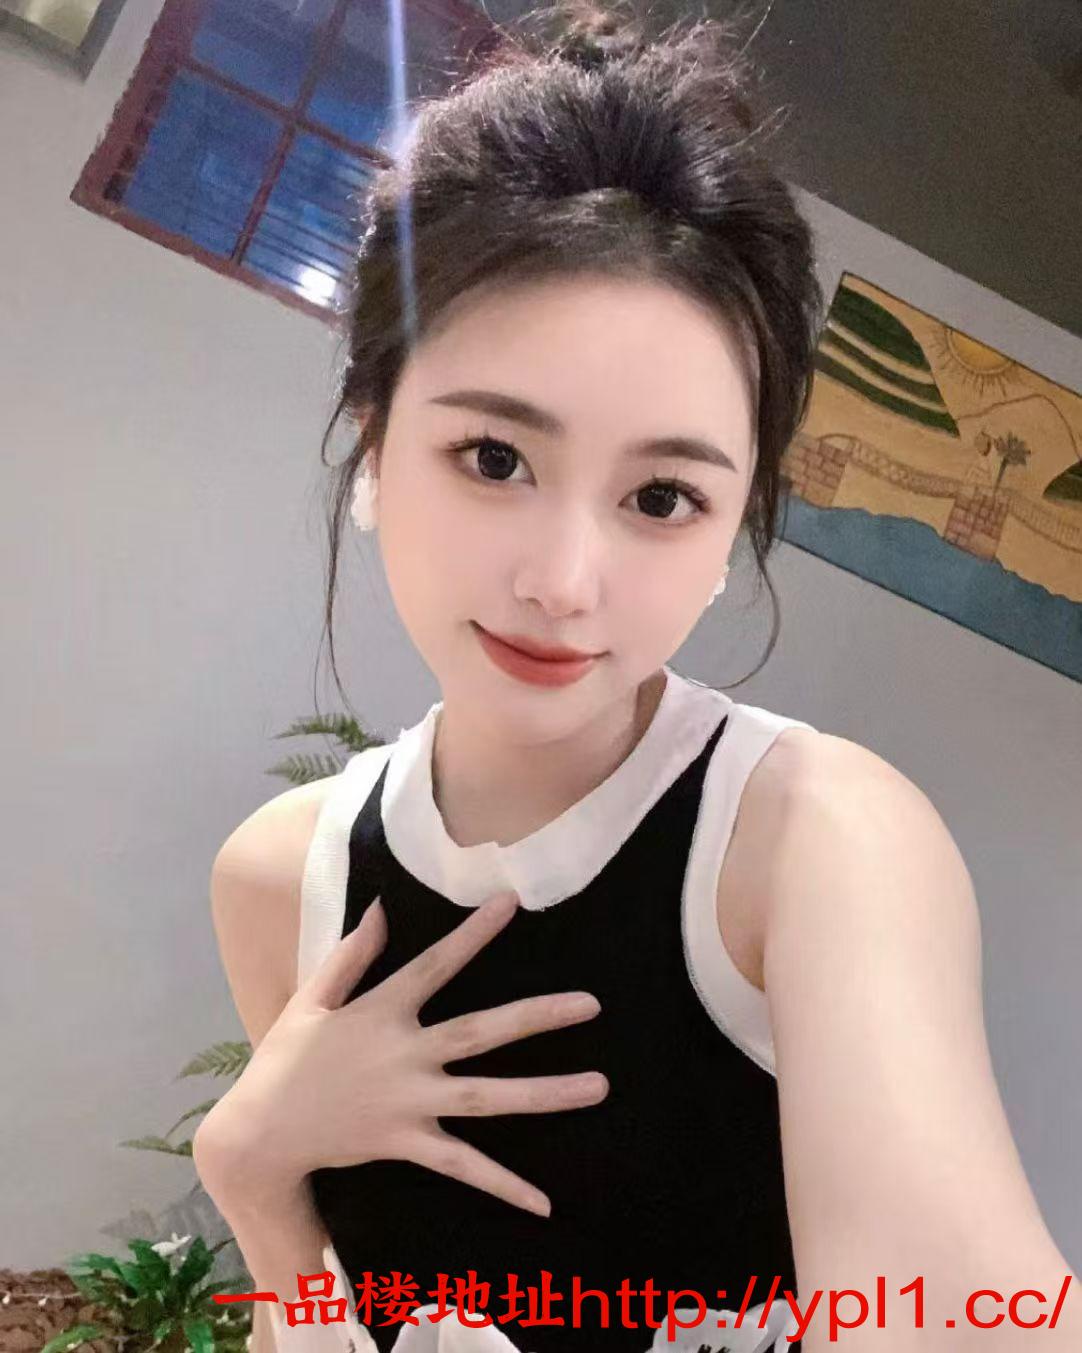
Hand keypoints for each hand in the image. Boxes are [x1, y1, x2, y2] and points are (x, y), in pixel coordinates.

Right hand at [194, 890, 607, 1217]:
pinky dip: (504, 1184)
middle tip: (592, 1004)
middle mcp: (405, 1056)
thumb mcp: (311, 998)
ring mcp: (409, 1102)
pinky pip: (463, 1166)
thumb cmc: (286, 1060)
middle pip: (483, 1031)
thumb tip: (382, 907)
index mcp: (383, 1013)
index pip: (436, 965)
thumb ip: (351, 954)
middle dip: (539, 1016)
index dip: (472, 933)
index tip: (510, 902)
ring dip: (546, 1092)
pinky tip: (543, 1201)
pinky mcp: (406, 1143)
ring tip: (599, 1086)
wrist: (258, 1134)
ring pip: (488, 1097)